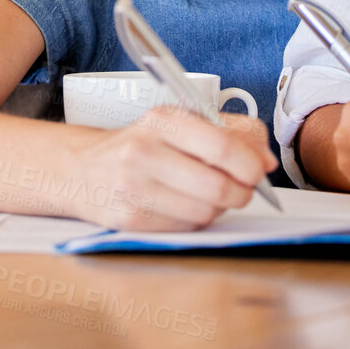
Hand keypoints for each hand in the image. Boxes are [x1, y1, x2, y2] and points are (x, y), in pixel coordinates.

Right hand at [68, 107, 275, 230]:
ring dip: (218, 207)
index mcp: (162, 120)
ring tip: (209, 194)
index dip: (251, 164)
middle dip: (241, 192)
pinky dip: (195, 220)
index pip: (222, 146)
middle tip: (243, 189)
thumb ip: (231, 131)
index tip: (261, 171)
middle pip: (218, 186)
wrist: (84, 168)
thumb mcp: (180, 123)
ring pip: (205, 212)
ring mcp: (134, 188)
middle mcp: (143, 152)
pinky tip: (184, 205)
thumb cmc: (142, 144)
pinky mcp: (129, 220)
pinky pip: (185, 228)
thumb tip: (265, 160)